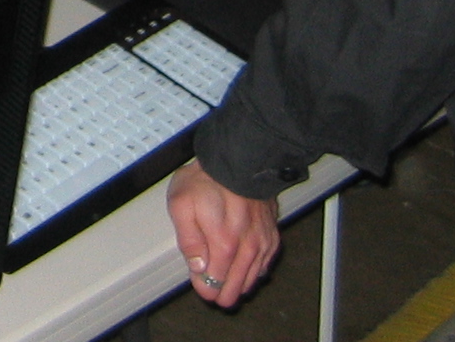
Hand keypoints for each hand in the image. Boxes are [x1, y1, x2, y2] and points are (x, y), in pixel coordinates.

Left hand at [167, 160, 278, 306]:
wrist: (239, 160)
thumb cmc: (206, 180)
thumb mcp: (182, 204)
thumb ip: (188, 240)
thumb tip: (198, 268)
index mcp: (223, 243)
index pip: (214, 284)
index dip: (204, 289)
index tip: (198, 285)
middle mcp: (247, 248)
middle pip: (235, 288)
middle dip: (221, 293)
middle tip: (211, 292)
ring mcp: (262, 244)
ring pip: (251, 280)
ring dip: (237, 285)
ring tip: (225, 285)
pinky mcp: (272, 237)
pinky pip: (264, 266)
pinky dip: (253, 273)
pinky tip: (243, 270)